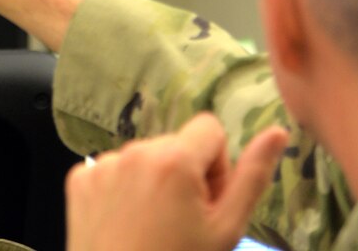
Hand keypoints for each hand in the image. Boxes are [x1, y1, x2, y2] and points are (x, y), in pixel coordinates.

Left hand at [65, 114, 289, 250]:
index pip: (210, 129)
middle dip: (185, 175)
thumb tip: (278, 132)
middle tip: (182, 222)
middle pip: (176, 145)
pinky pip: (114, 170)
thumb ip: (252, 177)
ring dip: (155, 182)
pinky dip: (123, 190)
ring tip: (153, 227)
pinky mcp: (79, 179)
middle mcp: (134, 150)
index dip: (217, 167)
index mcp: (174, 158)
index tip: (208, 202)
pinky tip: (125, 224)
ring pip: (145, 158)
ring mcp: (101, 163)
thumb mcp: (226, 229)